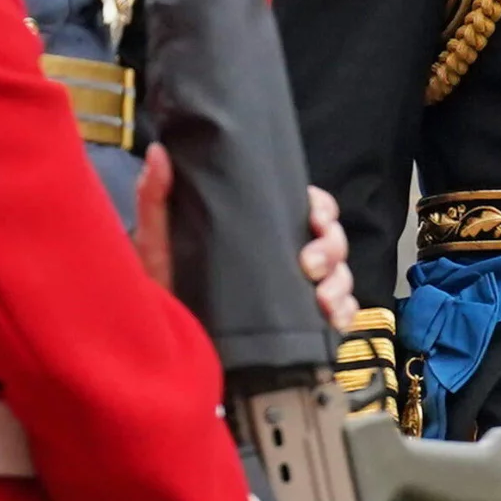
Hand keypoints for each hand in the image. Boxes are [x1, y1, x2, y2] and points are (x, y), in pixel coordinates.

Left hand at [133, 157, 352, 333]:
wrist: (163, 348)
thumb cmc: (161, 291)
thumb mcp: (155, 242)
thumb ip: (156, 198)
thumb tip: (159, 152)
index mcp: (261, 231)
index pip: (307, 207)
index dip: (321, 208)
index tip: (316, 218)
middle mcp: (285, 258)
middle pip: (332, 240)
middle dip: (331, 249)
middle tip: (310, 265)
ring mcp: (296, 292)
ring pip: (341, 276)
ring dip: (340, 284)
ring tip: (323, 301)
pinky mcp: (302, 325)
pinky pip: (341, 314)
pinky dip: (345, 314)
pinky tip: (333, 320)